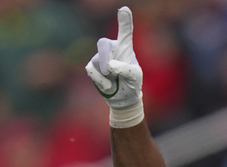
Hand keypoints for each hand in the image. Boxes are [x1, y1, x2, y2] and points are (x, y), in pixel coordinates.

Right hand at [85, 6, 144, 127]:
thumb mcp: (135, 76)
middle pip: (103, 44)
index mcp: (125, 47)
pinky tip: (107, 85)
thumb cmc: (132, 83)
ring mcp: (101, 58)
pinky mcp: (93, 67)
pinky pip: (91, 70)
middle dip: (103, 56)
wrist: (123, 97)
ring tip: (114, 81)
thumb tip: (109, 65)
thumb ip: (125, 69)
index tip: (124, 9)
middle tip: (109, 70)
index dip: (124, 21)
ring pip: (96, 61)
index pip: (125, 32)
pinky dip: (100, 80)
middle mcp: (112, 49)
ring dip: (105, 75)